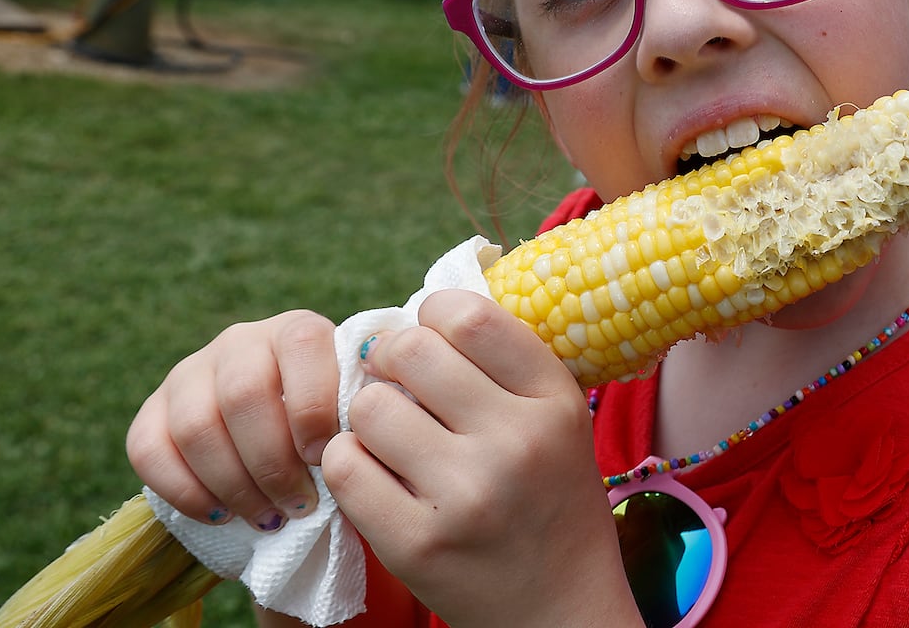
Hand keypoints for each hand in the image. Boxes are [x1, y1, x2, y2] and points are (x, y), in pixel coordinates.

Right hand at [126, 310, 339, 532]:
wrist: (281, 433)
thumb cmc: (332, 425)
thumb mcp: (353, 407)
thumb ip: (358, 413)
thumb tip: (362, 444)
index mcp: (297, 330)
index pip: (302, 346)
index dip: (312, 406)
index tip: (324, 457)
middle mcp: (240, 341)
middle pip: (243, 394)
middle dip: (273, 462)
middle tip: (299, 504)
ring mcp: (190, 373)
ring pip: (197, 427)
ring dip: (235, 485)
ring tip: (269, 517)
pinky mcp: (152, 410)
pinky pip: (149, 449)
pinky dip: (186, 492)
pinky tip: (223, 515)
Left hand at [323, 288, 641, 627]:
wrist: (560, 611)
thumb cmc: (549, 500)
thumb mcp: (558, 420)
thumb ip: (505, 364)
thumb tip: (420, 310)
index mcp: (554, 401)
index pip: (469, 314)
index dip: (432, 314)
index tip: (430, 336)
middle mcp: (515, 441)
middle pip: (409, 351)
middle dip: (389, 360)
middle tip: (395, 382)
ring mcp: (465, 495)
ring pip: (370, 408)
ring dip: (370, 417)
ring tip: (393, 439)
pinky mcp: (418, 544)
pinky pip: (348, 468)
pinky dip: (352, 465)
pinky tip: (379, 476)